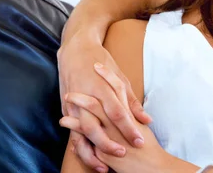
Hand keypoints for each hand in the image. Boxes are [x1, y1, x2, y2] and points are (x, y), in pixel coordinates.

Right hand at [57, 33, 151, 171]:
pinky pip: (72, 133)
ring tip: (105, 166)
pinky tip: (90, 158)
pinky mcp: (66, 110)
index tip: (139, 140)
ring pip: (81, 133)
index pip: (117, 112)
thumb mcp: (120, 77)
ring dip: (93, 150)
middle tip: (125, 154)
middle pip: (97, 125)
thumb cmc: (101, 62)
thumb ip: (132, 101)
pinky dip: (80, 147)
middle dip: (110, 143)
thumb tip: (146, 119)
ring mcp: (73, 104)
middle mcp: (85, 97)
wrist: (75, 51)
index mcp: (102, 88)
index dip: (128, 128)